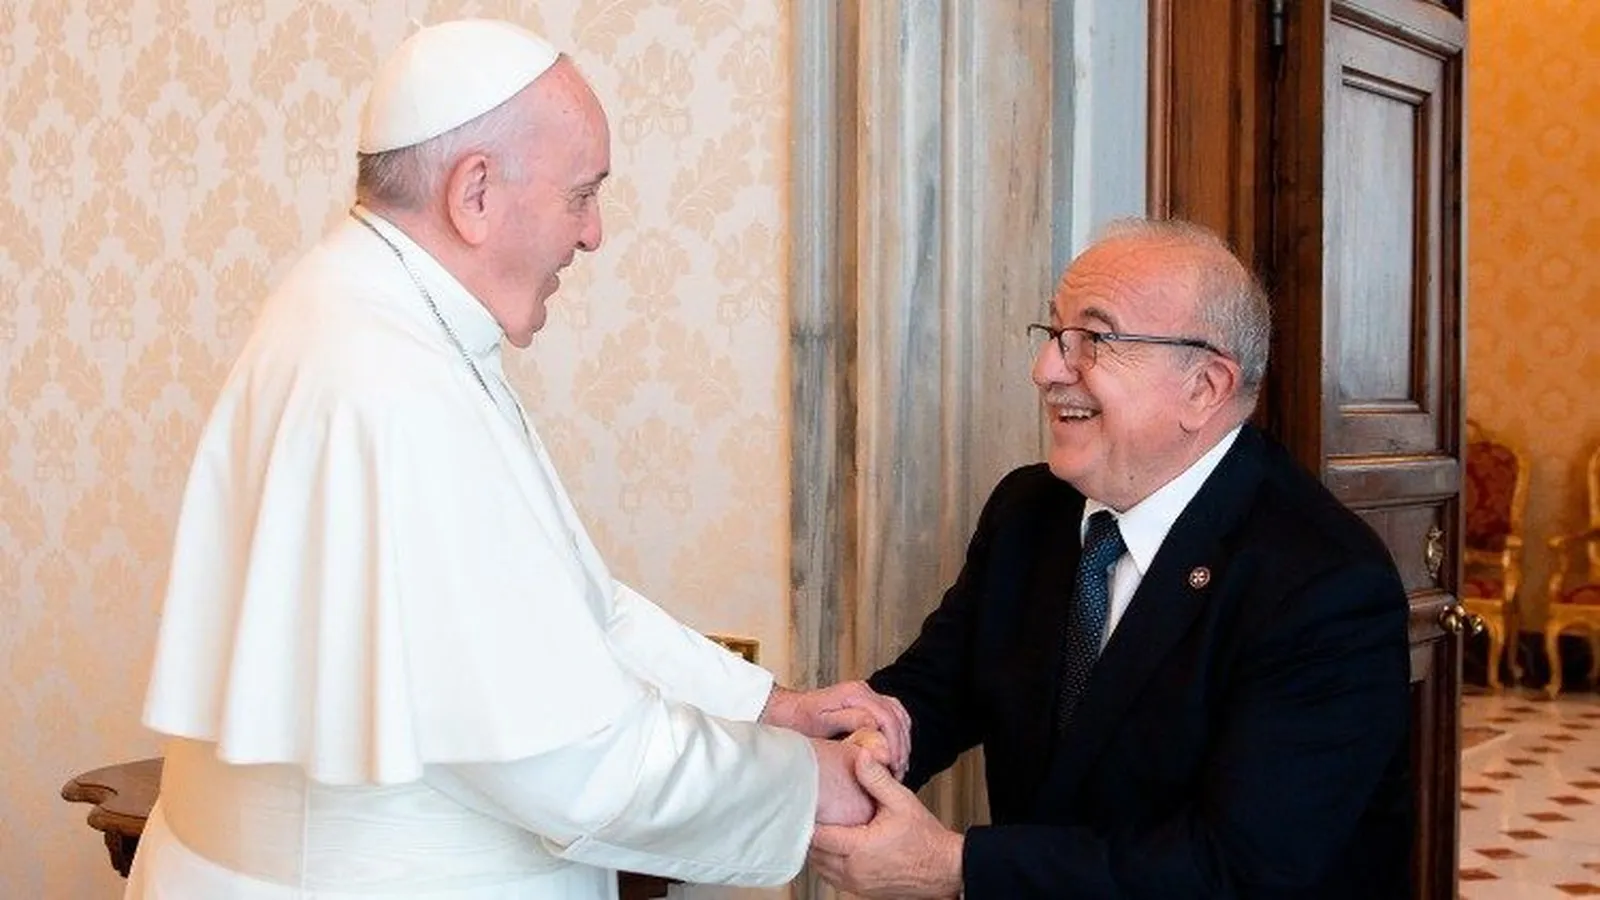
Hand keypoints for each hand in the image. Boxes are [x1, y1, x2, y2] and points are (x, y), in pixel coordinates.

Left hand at [762, 681, 911, 777]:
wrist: (786, 712)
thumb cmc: (798, 720)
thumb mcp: (820, 723)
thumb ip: (849, 720)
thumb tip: (875, 726)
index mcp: (854, 694)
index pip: (887, 718)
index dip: (894, 744)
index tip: (893, 766)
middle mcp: (863, 690)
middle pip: (897, 717)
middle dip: (901, 746)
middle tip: (898, 771)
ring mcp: (866, 695)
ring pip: (899, 716)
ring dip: (902, 741)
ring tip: (898, 766)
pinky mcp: (866, 703)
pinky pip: (892, 716)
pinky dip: (898, 734)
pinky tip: (893, 753)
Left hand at [809, 751, 963, 898]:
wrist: (944, 869)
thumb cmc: (925, 838)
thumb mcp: (902, 801)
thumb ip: (877, 779)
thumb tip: (861, 756)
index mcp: (861, 848)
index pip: (818, 837)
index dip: (809, 819)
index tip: (808, 803)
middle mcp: (854, 870)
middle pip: (814, 853)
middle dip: (811, 833)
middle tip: (812, 812)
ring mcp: (857, 884)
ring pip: (821, 867)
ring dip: (819, 850)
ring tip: (823, 827)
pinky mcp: (861, 891)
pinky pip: (832, 877)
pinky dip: (829, 863)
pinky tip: (836, 845)